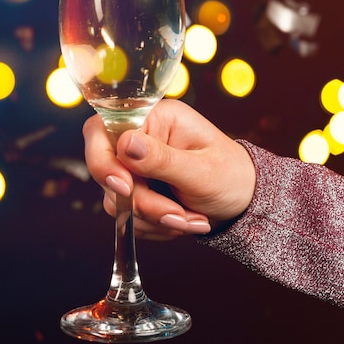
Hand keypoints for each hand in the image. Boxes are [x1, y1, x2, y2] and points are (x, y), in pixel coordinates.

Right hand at [83, 99, 255, 240]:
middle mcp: (139, 138)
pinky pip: (126, 215)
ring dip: (153, 217)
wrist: (242, 200)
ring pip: (116, 199)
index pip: (101, 129)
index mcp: (154, 117)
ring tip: (190, 219)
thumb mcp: (201, 170)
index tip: (126, 187)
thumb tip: (126, 143)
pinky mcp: (135, 190)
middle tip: (176, 214)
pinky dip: (154, 225)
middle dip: (142, 201)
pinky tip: (182, 219)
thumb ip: (161, 158)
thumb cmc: (231, 176)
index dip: (102, 159)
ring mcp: (134, 165)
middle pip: (108, 171)